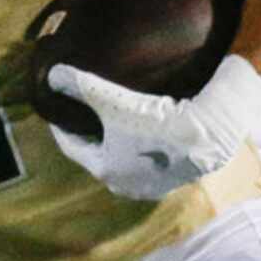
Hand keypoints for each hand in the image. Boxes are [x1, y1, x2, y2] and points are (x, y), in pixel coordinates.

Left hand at [46, 52, 260, 199]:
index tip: (58, 109)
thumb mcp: (113, 100)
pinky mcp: (173, 179)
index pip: (71, 147)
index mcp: (105, 171)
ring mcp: (150, 186)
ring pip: (122, 159)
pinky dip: (138, 147)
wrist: (207, 134)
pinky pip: (145, 161)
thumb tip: (52, 75)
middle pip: (97, 154)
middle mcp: (125, 186)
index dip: (62, 125)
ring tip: (113, 118)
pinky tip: (143, 130)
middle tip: (83, 111)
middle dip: (90, 133)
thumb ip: (81, 86)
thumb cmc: (155, 121)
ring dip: (116, 141)